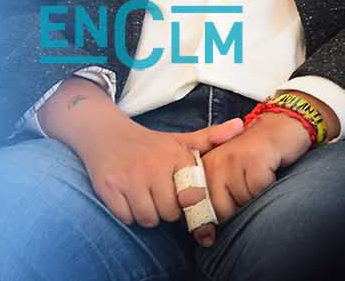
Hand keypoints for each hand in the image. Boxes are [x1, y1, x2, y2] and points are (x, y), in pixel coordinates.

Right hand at [72, 116, 244, 237]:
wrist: (104, 133)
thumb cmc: (148, 143)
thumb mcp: (180, 139)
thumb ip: (211, 137)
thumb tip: (240, 126)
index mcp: (175, 157)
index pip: (193, 198)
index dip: (189, 205)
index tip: (182, 200)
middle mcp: (154, 167)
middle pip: (170, 213)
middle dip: (165, 209)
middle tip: (158, 194)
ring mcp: (130, 178)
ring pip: (149, 218)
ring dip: (146, 213)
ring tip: (143, 196)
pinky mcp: (109, 188)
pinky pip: (126, 217)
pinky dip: (127, 213)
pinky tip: (126, 197)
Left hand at [194, 111, 312, 234]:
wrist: (280, 127)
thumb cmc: (255, 158)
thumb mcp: (229, 174)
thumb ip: (217, 199)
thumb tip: (206, 239)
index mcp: (205, 167)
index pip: (198, 205)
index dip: (205, 223)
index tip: (208, 237)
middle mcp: (215, 162)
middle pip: (222, 209)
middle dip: (238, 211)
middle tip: (250, 193)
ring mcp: (234, 159)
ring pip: (243, 202)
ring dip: (255, 199)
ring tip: (260, 181)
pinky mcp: (255, 157)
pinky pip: (260, 191)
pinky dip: (268, 188)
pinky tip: (270, 174)